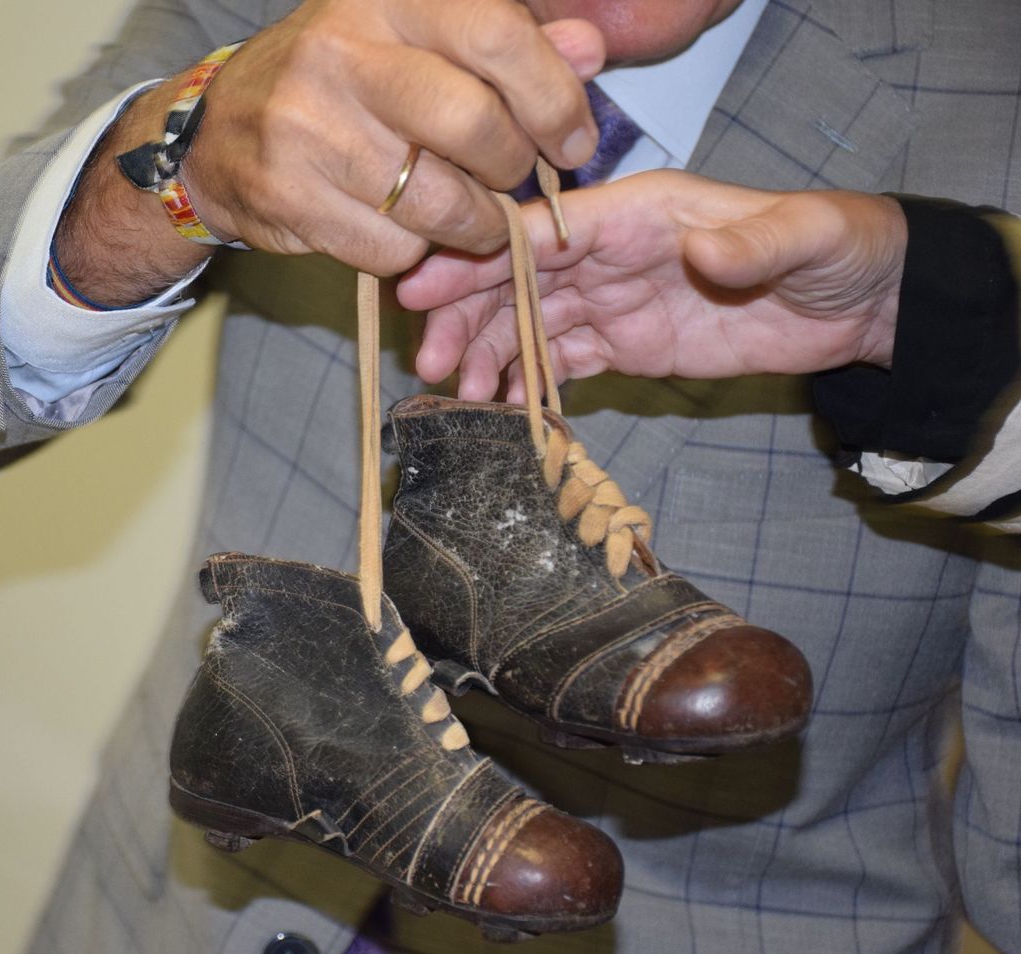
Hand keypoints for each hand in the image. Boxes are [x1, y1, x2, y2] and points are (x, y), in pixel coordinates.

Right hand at [186, 0, 603, 273]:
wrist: (217, 132)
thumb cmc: (339, 80)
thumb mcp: (420, 40)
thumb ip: (509, 44)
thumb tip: (591, 50)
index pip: (498, 37)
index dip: (554, 98)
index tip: (573, 142)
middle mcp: (342, 50)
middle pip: (473, 124)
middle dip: (511, 169)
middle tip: (509, 181)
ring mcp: (307, 125)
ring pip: (435, 201)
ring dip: (472, 225)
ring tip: (470, 218)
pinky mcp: (286, 193)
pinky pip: (388, 248)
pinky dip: (412, 253)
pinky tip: (402, 229)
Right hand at [395, 171, 907, 400]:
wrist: (860, 301)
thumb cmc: (834, 247)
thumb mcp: (805, 236)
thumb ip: (752, 245)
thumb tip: (707, 255)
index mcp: (636, 212)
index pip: (542, 231)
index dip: (480, 257)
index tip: (426, 287)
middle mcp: (608, 252)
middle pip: (515, 279)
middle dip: (466, 315)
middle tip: (431, 362)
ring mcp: (611, 300)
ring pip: (525, 323)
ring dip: (485, 355)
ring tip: (457, 394)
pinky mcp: (623, 345)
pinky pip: (558, 362)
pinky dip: (524, 382)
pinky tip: (495, 407)